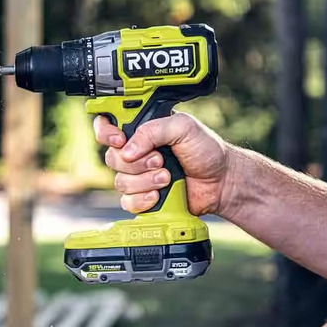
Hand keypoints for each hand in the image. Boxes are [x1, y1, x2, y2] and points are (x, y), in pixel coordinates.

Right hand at [93, 112, 230, 214]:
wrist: (221, 182)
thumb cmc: (206, 151)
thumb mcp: (183, 128)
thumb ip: (153, 131)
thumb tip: (128, 149)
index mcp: (141, 129)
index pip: (107, 125)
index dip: (105, 133)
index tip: (120, 140)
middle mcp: (136, 151)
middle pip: (111, 157)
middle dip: (136, 163)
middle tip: (160, 160)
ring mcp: (138, 175)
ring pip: (120, 181)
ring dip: (144, 181)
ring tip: (167, 177)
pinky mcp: (142, 197)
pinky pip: (127, 201)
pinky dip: (142, 199)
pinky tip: (158, 195)